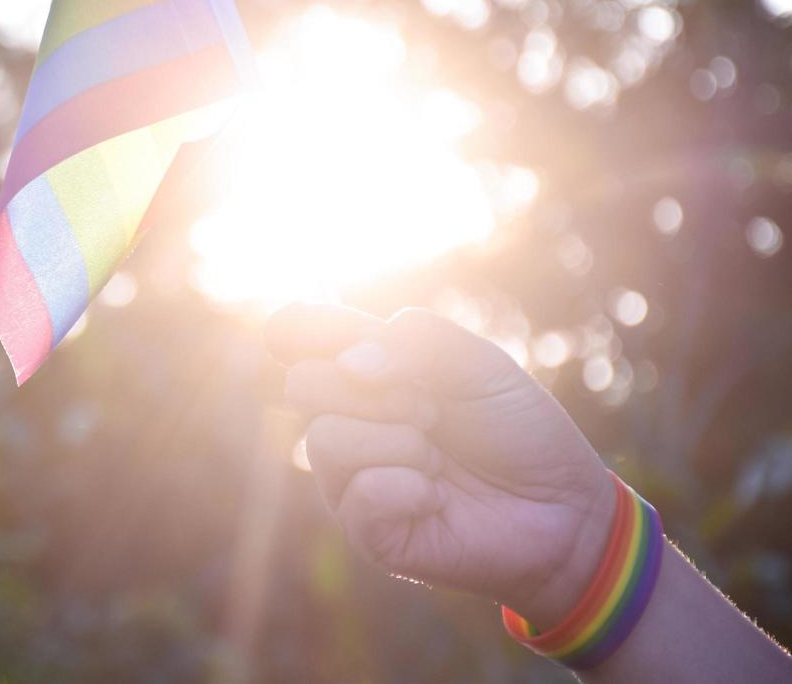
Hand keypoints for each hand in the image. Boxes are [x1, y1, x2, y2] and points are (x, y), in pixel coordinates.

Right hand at [267, 304, 617, 626]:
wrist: (563, 507)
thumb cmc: (518, 432)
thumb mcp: (481, 365)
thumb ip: (419, 341)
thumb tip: (352, 365)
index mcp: (363, 369)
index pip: (294, 333)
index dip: (298, 327)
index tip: (350, 342)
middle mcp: (345, 418)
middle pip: (301, 383)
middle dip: (379, 391)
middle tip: (432, 410)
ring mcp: (349, 476)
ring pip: (326, 437)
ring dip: (400, 442)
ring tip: (438, 460)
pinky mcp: (365, 529)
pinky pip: (359, 492)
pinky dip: (409, 488)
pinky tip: (435, 497)